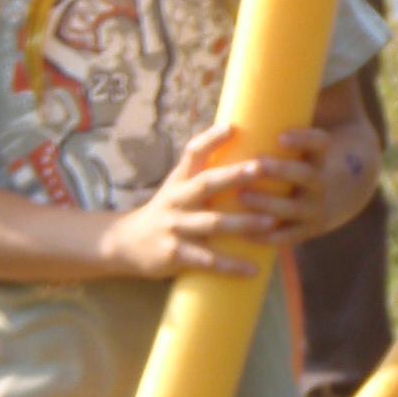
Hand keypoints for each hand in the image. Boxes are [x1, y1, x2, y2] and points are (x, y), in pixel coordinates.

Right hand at [97, 123, 316, 278]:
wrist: (127, 243)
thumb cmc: (167, 212)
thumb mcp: (178, 187)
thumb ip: (203, 173)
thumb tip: (240, 146)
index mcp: (179, 180)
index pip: (193, 152)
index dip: (210, 139)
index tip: (232, 126)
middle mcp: (176, 199)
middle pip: (205, 184)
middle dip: (233, 175)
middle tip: (260, 167)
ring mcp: (175, 226)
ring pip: (211, 223)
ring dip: (242, 223)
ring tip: (270, 222)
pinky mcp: (174, 254)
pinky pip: (207, 260)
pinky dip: (230, 266)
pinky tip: (253, 269)